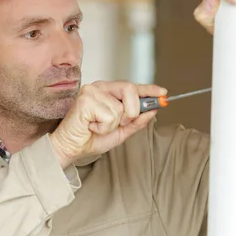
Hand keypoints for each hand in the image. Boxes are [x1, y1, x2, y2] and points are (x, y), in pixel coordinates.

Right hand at [49, 81, 166, 167]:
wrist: (71, 148)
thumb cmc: (90, 138)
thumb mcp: (120, 131)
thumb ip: (136, 121)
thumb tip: (153, 110)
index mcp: (108, 92)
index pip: (132, 87)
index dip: (149, 89)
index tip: (163, 93)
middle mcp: (100, 87)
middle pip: (130, 90)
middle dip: (131, 111)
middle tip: (119, 123)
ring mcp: (92, 91)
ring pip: (120, 108)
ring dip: (113, 124)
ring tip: (97, 126)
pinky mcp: (85, 99)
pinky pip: (109, 115)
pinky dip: (103, 127)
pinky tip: (91, 126)